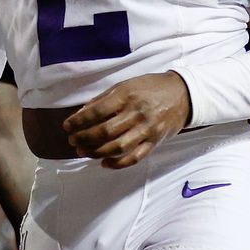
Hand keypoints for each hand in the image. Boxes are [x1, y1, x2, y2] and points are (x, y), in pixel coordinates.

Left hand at [63, 71, 191, 168]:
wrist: (182, 94)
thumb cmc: (148, 87)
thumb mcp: (124, 86)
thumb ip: (102, 99)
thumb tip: (81, 112)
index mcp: (126, 96)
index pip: (97, 111)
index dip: (79, 121)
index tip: (67, 126)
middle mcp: (136, 114)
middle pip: (106, 131)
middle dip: (85, 138)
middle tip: (72, 141)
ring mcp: (147, 130)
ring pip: (119, 147)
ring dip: (97, 152)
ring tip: (83, 151)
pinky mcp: (156, 142)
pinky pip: (136, 157)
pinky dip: (119, 163)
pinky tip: (104, 163)